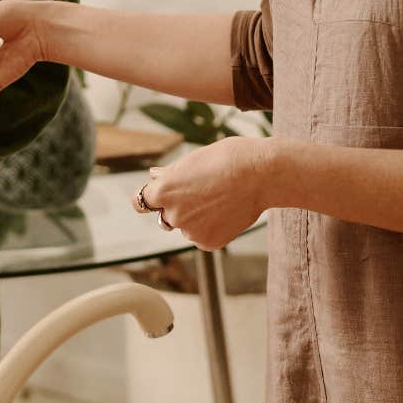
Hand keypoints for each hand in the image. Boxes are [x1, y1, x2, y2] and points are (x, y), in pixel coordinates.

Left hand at [138, 137, 275, 250]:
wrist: (261, 174)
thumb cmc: (228, 159)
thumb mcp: (194, 159)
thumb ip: (171, 173)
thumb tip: (153, 176)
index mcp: (164, 191)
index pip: (141, 202)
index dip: (151, 198)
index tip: (159, 196)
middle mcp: (172, 215)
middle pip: (165, 216)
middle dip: (177, 208)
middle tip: (203, 193)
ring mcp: (191, 232)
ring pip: (187, 227)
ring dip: (196, 218)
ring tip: (221, 199)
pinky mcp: (209, 243)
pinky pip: (203, 236)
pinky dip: (212, 227)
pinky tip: (228, 211)